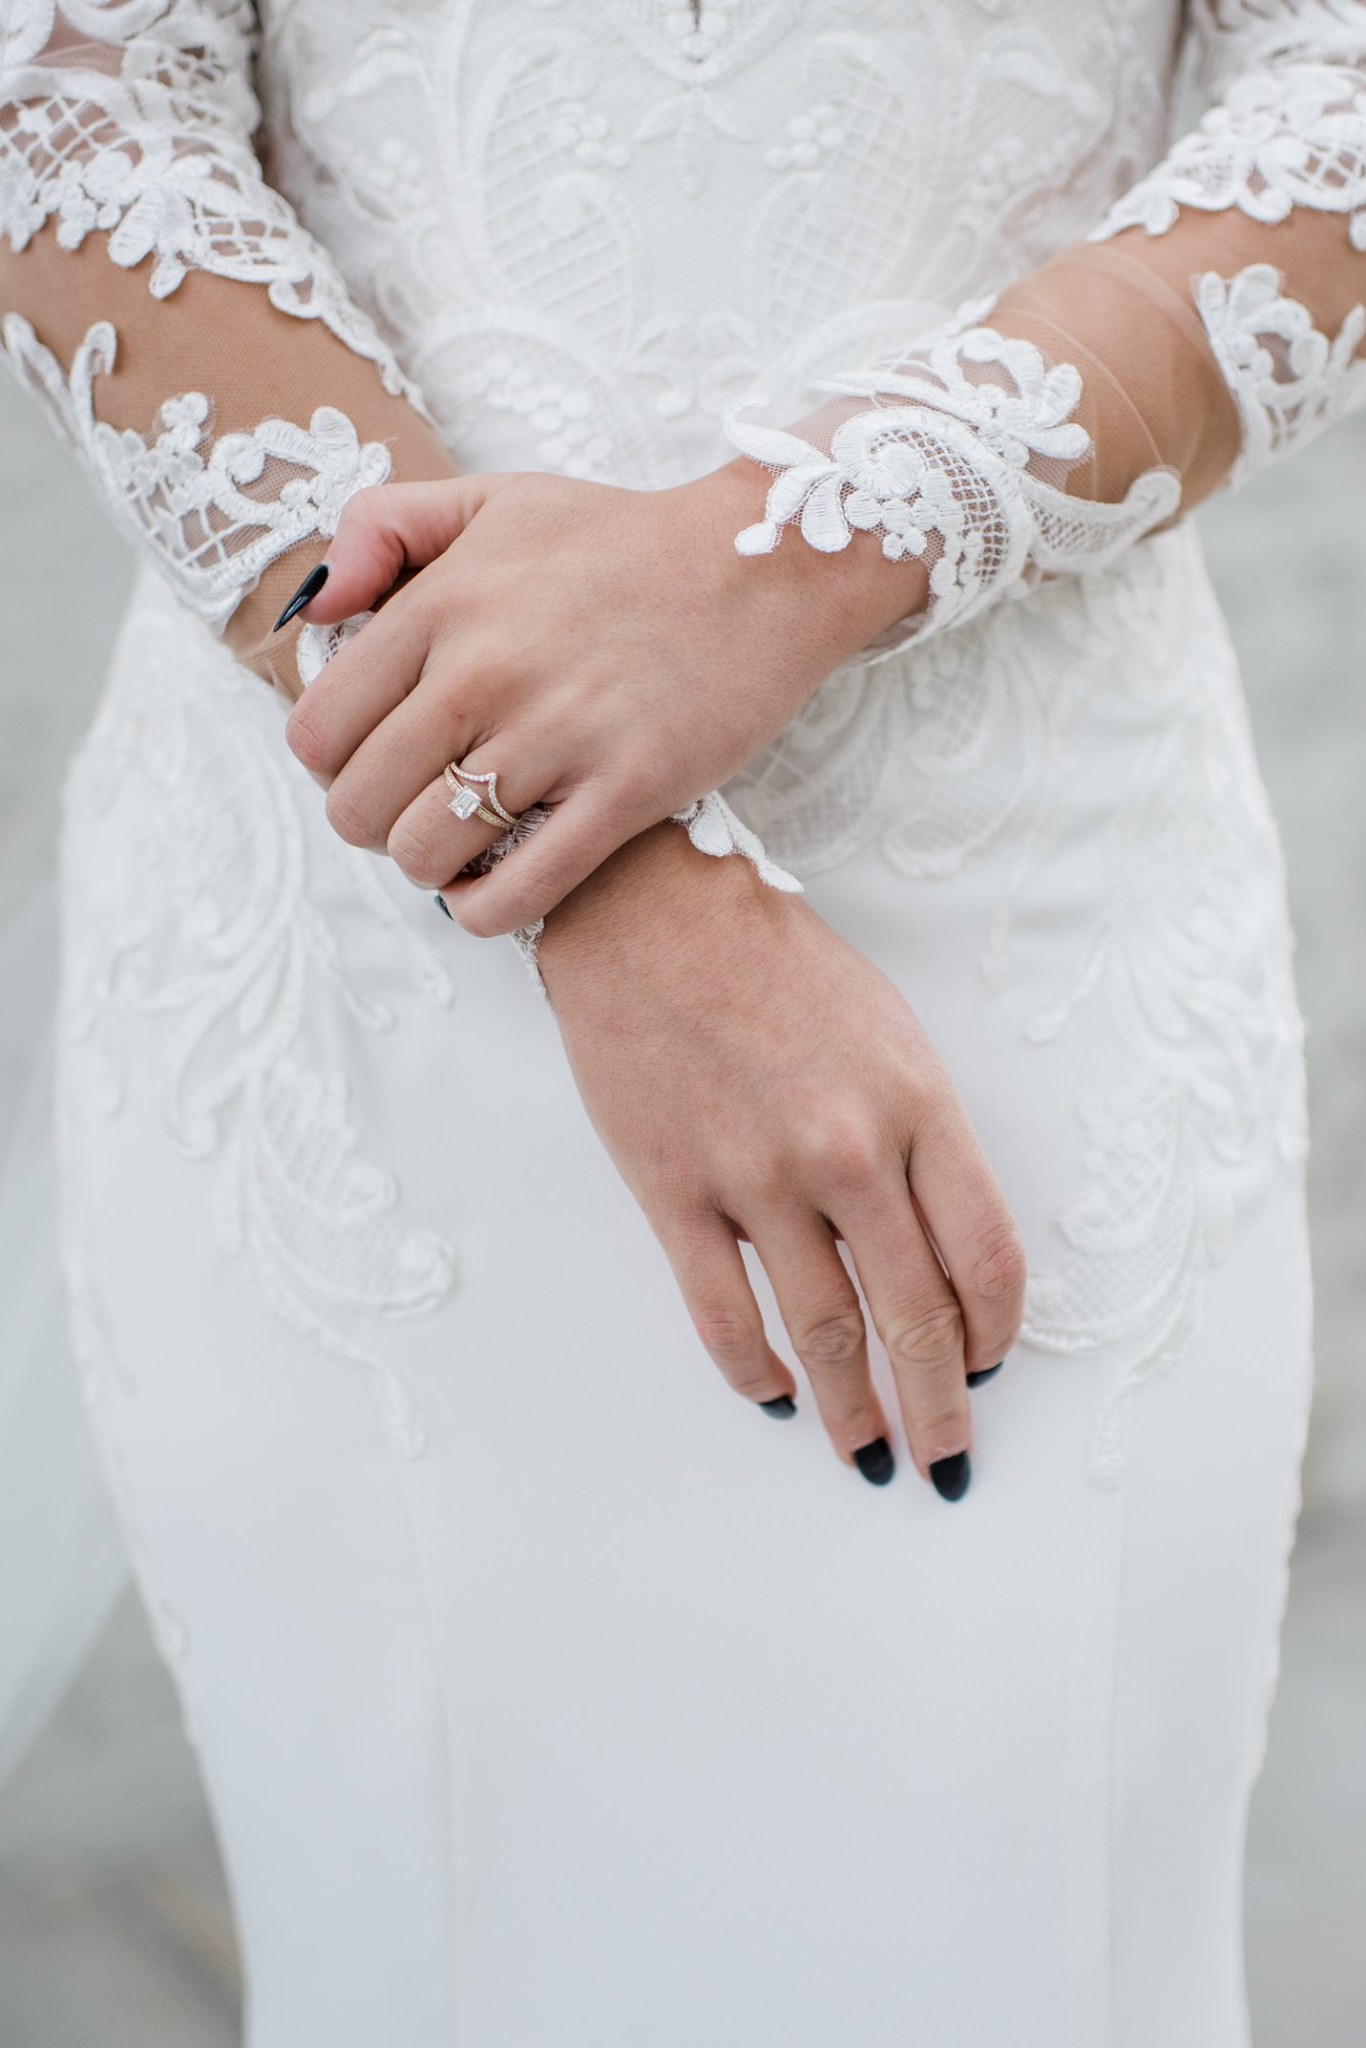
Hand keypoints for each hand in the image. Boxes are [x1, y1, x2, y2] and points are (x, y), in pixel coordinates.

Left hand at [282, 462, 924, 934]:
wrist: (764, 564)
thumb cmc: (625, 539)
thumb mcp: (494, 498)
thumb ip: (382, 528)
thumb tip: (312, 614)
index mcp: (442, 605)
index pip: (320, 730)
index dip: (332, 766)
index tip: (371, 763)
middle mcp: (485, 672)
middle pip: (360, 805)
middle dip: (373, 825)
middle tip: (415, 809)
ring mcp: (557, 736)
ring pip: (426, 854)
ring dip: (428, 869)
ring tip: (460, 847)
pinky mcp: (628, 791)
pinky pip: (518, 891)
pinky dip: (484, 911)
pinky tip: (491, 894)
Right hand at [538, 823, 1025, 1496]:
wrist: (649, 914)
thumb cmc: (776, 965)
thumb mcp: (887, 1032)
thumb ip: (922, 1139)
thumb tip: (937, 1249)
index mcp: (915, 1105)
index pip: (985, 1256)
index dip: (998, 1333)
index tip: (992, 1365)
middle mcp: (846, 1152)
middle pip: (915, 1314)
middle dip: (941, 1403)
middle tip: (949, 1460)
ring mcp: (756, 1177)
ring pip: (824, 1331)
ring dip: (853, 1411)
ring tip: (869, 1457)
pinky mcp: (673, 1192)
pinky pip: (721, 1314)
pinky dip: (753, 1372)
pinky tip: (775, 1398)